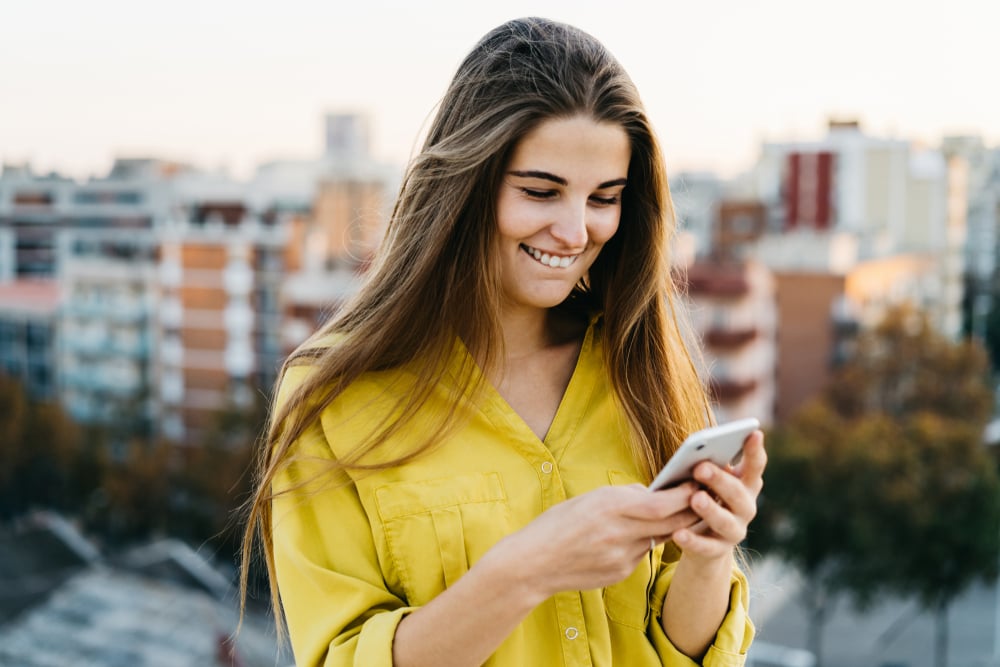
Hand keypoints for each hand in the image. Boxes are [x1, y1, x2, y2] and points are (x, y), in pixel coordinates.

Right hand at [490, 482, 700, 598]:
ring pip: (657, 539)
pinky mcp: (620, 573)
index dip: (685, 495)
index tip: (697, 484)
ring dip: (667, 527)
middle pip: (670, 523)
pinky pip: (641, 554)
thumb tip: (652, 493)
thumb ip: (623, 496)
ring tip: (673, 514)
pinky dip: (642, 543)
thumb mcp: (588, 499)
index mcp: (609, 507)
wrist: (533, 563)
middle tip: (703, 499)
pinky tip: (630, 537)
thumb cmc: (556, 524)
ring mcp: (621, 557)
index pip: (662, 503)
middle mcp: (620, 533)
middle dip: (689, 511)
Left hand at [672, 430, 765, 560]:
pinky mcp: (718, 550)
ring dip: (710, 510)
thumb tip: (695, 452)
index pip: (755, 467)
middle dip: (720, 480)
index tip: (754, 433)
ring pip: (725, 521)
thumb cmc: (707, 498)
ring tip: (695, 499)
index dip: (755, 451)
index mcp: (745, 485)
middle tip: (701, 468)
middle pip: (737, 493)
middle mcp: (746, 507)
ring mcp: (735, 530)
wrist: (707, 542)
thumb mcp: (710, 482)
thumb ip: (709, 468)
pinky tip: (678, 533)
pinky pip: (706, 547)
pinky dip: (692, 541)